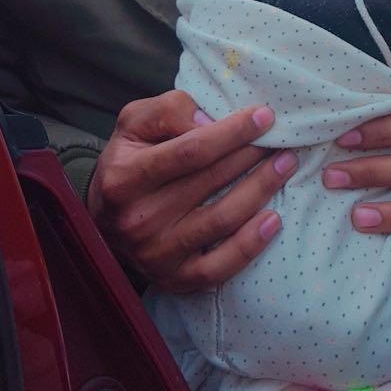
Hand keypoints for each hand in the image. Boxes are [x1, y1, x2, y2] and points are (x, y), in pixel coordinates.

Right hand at [87, 91, 296, 292]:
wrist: (104, 219)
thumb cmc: (128, 161)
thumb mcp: (134, 124)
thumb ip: (168, 111)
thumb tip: (210, 122)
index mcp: (125, 176)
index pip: (191, 150)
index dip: (233, 132)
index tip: (265, 116)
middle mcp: (138, 218)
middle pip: (211, 182)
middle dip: (253, 156)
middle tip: (282, 140)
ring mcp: (156, 253)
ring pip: (222, 220)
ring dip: (262, 190)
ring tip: (285, 166)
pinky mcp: (173, 279)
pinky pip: (219, 267)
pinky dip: (250, 244)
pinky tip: (274, 219)